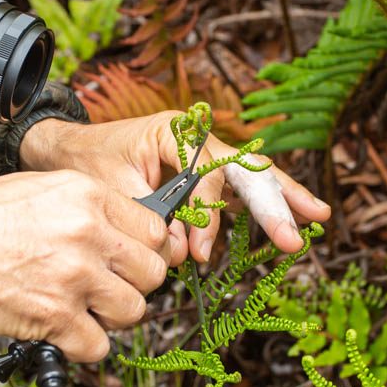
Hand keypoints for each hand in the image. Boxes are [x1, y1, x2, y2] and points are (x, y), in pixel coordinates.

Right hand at [0, 170, 173, 361]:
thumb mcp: (36, 189)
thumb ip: (85, 208)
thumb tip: (117, 230)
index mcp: (87, 195)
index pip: (154, 229)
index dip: (142, 250)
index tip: (126, 261)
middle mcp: (88, 233)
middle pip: (152, 273)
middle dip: (131, 285)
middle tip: (103, 288)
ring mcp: (75, 277)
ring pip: (134, 311)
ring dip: (110, 318)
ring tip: (80, 310)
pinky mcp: (56, 318)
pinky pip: (98, 347)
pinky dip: (81, 347)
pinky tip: (59, 332)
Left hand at [21, 113, 330, 261]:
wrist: (67, 151)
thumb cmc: (87, 164)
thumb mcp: (112, 190)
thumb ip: (150, 220)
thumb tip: (187, 252)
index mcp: (175, 132)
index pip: (207, 174)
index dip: (207, 216)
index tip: (198, 253)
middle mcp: (198, 140)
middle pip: (246, 170)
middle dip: (274, 205)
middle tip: (295, 237)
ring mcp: (206, 156)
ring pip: (253, 176)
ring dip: (285, 199)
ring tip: (319, 216)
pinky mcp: (205, 176)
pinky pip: (241, 190)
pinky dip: (266, 205)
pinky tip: (295, 216)